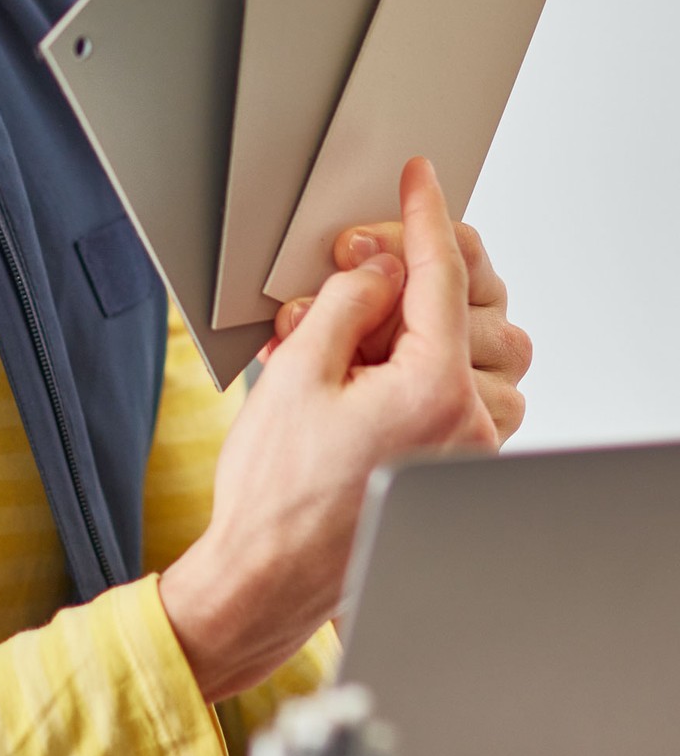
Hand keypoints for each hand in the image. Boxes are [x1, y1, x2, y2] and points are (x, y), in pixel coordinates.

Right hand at [159, 159, 497, 701]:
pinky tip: (380, 370)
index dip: (424, 217)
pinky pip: (478, 395)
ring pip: (490, 354)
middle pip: (480, 309)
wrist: (266, 574)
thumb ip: (349, 302)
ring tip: (361, 334)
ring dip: (435, 326)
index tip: (419, 181)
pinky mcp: (457, 467)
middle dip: (420, 277)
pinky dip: (441, 367)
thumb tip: (380, 269)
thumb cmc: (273, 490)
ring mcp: (469, 450)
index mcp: (433, 391)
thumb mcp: (296, 370)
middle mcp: (468, 424)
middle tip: (359, 268)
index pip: (441, 276)